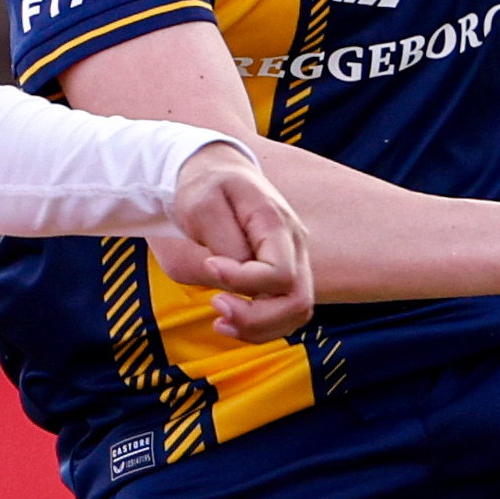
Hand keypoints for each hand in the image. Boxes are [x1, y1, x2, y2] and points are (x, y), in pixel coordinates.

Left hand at [148, 139, 316, 340]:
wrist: (214, 170)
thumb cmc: (204, 186)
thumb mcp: (201, 204)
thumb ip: (220, 242)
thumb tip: (230, 276)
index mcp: (276, 224)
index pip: (279, 274)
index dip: (242, 282)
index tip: (209, 265)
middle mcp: (294, 246)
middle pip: (298, 302)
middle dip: (256, 319)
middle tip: (215, 306)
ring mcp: (292, 262)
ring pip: (295, 314)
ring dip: (258, 328)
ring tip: (220, 320)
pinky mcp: (280, 277)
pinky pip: (282, 314)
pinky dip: (257, 327)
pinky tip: (227, 319)